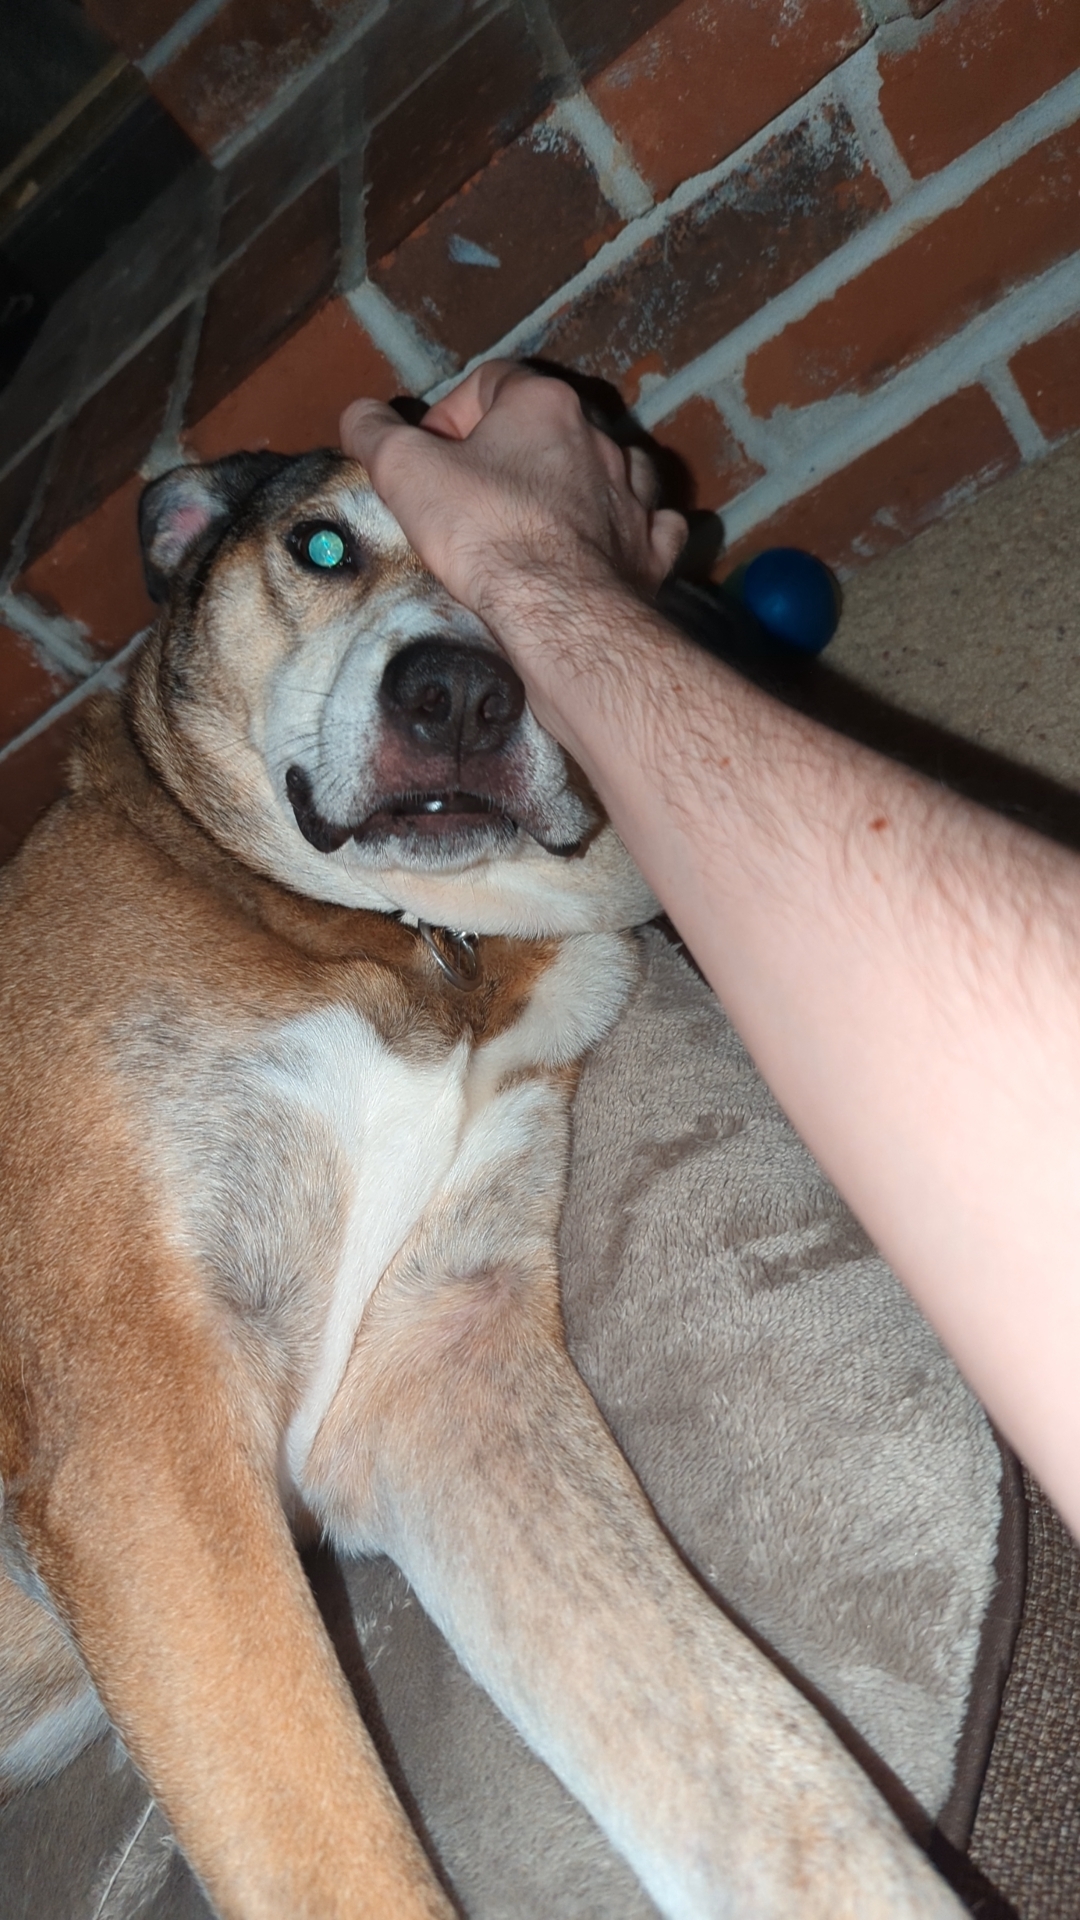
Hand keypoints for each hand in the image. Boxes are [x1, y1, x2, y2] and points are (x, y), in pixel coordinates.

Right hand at [339, 362, 686, 626]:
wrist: (560, 615)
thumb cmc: (484, 534)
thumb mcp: (404, 473)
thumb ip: (374, 433)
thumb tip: (358, 414)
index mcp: (543, 405)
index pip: (490, 381)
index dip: (451, 414)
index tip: (430, 460)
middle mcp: (599, 437)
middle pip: (548, 425)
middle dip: (509, 452)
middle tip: (472, 497)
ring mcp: (635, 495)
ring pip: (609, 469)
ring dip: (577, 483)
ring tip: (540, 518)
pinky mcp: (652, 549)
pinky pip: (649, 525)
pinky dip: (629, 531)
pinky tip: (609, 544)